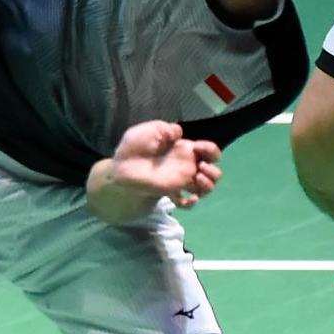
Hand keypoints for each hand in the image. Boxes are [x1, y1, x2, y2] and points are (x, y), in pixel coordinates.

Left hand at [88, 121, 221, 221]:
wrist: (120, 167)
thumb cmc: (134, 147)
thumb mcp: (149, 130)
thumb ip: (165, 129)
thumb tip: (178, 131)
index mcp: (183, 149)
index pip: (208, 150)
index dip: (211, 150)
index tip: (201, 149)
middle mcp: (186, 165)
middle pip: (213, 171)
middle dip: (213, 170)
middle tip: (201, 168)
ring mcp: (180, 181)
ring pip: (206, 188)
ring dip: (208, 185)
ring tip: (198, 179)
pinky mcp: (172, 193)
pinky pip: (188, 203)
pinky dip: (191, 202)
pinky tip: (188, 197)